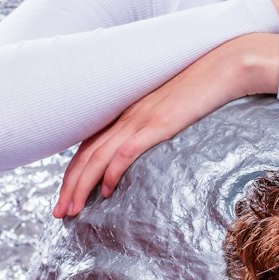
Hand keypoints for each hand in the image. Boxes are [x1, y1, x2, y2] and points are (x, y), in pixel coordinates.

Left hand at [52, 34, 278, 216]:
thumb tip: (144, 146)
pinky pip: (126, 151)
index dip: (73, 173)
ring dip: (81, 186)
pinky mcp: (157, 124)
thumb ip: (151, 125)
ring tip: (71, 210)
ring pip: (98, 157)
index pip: (88, 146)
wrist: (220, 67)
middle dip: (69, 186)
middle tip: (58, 212)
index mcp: (125, 114)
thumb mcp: (168, 109)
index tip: (65, 196)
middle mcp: (125, 117)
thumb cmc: (199, 88)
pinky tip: (107, 191)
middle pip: (86, 155)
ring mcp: (139, 120)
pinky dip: (112, 172)